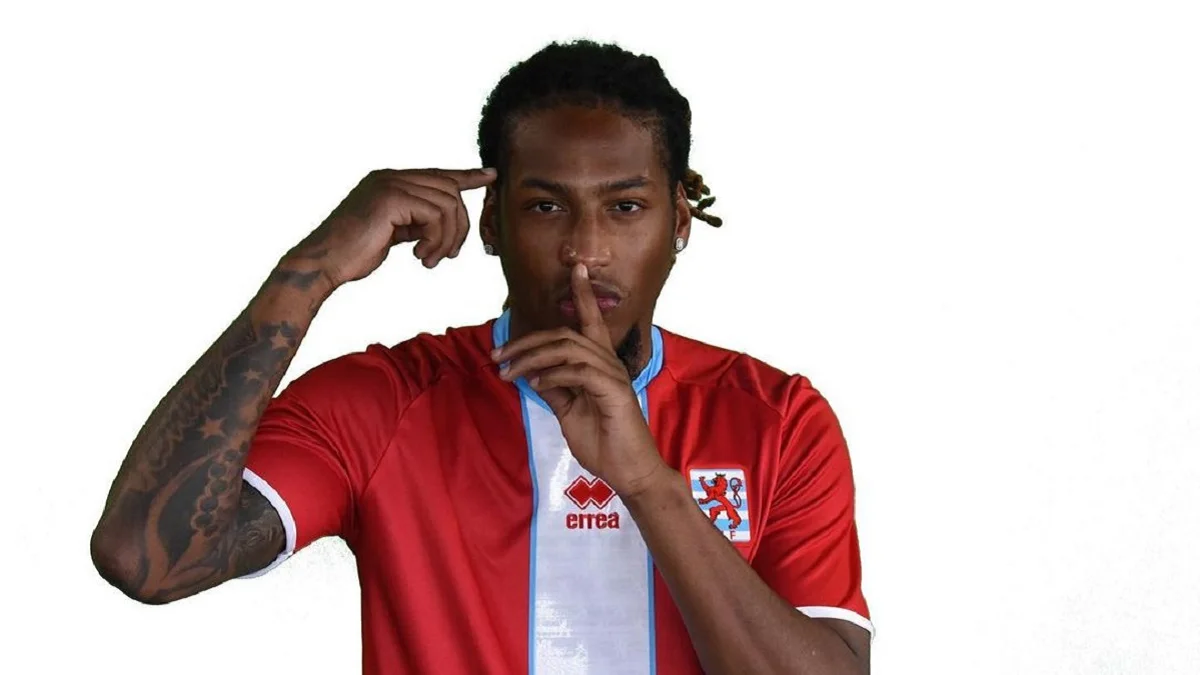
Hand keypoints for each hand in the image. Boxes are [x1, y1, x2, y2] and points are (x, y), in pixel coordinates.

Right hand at [282, 167, 496, 287]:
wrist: (324, 263)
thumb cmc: (353, 253)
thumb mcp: (392, 232)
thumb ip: (415, 221)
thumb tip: (440, 224)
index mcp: (390, 181)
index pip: (438, 174)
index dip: (467, 175)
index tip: (490, 175)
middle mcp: (391, 176)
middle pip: (450, 190)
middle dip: (459, 226)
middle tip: (448, 255)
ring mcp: (390, 184)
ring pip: (447, 203)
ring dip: (447, 238)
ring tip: (431, 260)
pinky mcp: (392, 198)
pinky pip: (436, 215)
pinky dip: (436, 240)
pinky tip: (420, 257)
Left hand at [492, 263, 668, 497]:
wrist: (629, 472)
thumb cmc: (603, 443)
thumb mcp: (569, 412)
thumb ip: (555, 389)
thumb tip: (532, 372)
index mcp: (599, 365)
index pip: (590, 321)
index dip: (583, 294)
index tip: (576, 267)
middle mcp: (608, 363)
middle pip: (564, 334)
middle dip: (526, 341)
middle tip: (497, 356)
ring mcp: (612, 376)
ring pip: (568, 348)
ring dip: (532, 358)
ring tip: (509, 373)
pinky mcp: (614, 392)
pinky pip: (579, 372)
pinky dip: (554, 374)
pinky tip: (538, 384)